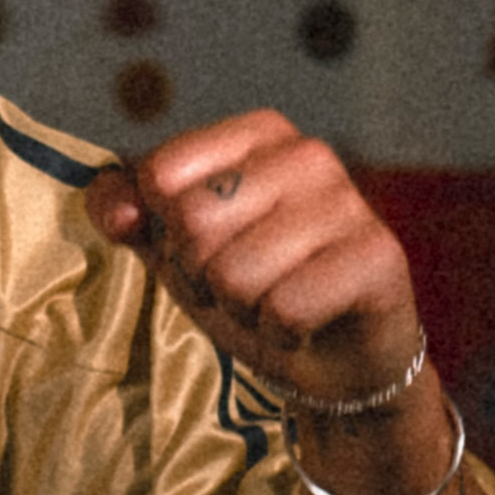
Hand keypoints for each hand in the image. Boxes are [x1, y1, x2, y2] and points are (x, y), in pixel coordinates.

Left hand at [82, 108, 423, 416]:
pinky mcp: (377, 256)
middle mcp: (307, 153)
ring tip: (275, 305)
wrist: (336, 361)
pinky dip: (281, 334)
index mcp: (257, 134)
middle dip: (203, 277)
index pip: (160, 174)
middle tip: (245, 287)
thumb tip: (117, 210)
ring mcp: (347, 201)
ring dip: (243, 311)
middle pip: (193, 222)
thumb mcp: (175, 250)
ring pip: (235, 273)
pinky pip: (284, 309)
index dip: (167, 234)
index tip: (208, 251)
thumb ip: (127, 212)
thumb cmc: (254, 292)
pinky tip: (305, 325)